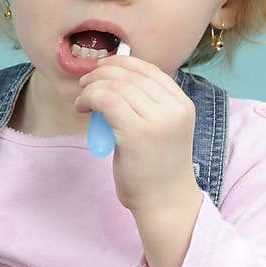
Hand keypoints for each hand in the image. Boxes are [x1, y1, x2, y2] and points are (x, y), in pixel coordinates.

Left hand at [75, 54, 199, 213]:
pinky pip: (106, 100)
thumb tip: (112, 80)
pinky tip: (82, 108)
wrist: (165, 203)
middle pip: (131, 73)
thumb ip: (147, 105)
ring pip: (116, 85)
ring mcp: (157, 120)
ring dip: (92, 86)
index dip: (121, 63)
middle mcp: (173, 108)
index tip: (102, 69)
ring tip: (83, 99)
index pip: (149, 69)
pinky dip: (89, 97)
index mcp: (182, 104)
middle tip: (86, 82)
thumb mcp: (162, 128)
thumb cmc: (157, 169)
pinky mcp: (136, 133)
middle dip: (102, 72)